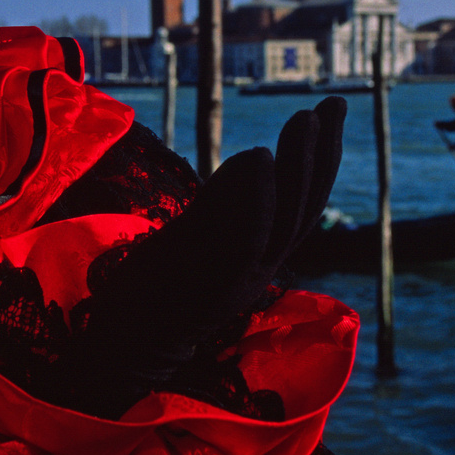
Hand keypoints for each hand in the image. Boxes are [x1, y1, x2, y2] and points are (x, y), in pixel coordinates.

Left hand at [40, 97, 345, 416]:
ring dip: (297, 166)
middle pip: (304, 207)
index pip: (302, 202)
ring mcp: (242, 280)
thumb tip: (259, 155)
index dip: (323, 157)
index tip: (332, 109)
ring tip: (305, 119)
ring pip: (285, 219)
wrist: (121, 349)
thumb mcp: (193, 233)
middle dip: (322, 153)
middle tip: (333, 105)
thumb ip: (223, 200)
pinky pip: (244, 240)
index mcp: (259, 255)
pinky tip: (262, 158)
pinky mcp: (215, 289)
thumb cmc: (155, 288)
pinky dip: (258, 200)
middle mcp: (261, 267)